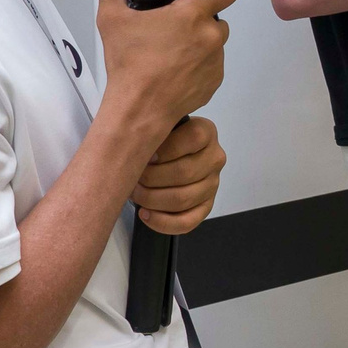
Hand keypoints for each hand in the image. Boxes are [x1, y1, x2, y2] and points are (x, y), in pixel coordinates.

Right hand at [89, 0, 240, 138]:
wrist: (139, 109)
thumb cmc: (130, 66)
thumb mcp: (113, 20)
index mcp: (192, 14)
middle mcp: (211, 35)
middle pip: (214, 17)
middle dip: (196, 19)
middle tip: (171, 28)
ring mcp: (216, 60)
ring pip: (212, 42)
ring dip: (198, 42)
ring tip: (169, 52)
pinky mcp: (215, 80)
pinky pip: (211, 65)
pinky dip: (198, 65)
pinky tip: (175, 70)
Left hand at [133, 116, 225, 234]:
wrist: (162, 157)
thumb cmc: (157, 141)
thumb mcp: (158, 125)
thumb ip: (154, 127)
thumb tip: (138, 142)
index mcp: (206, 132)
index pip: (194, 137)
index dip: (167, 149)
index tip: (146, 155)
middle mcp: (214, 158)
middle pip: (185, 172)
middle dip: (151, 178)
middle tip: (133, 177)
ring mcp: (212, 184)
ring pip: (183, 199)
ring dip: (152, 199)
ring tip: (135, 193)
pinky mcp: (205, 206)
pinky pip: (187, 222)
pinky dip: (162, 222)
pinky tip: (145, 214)